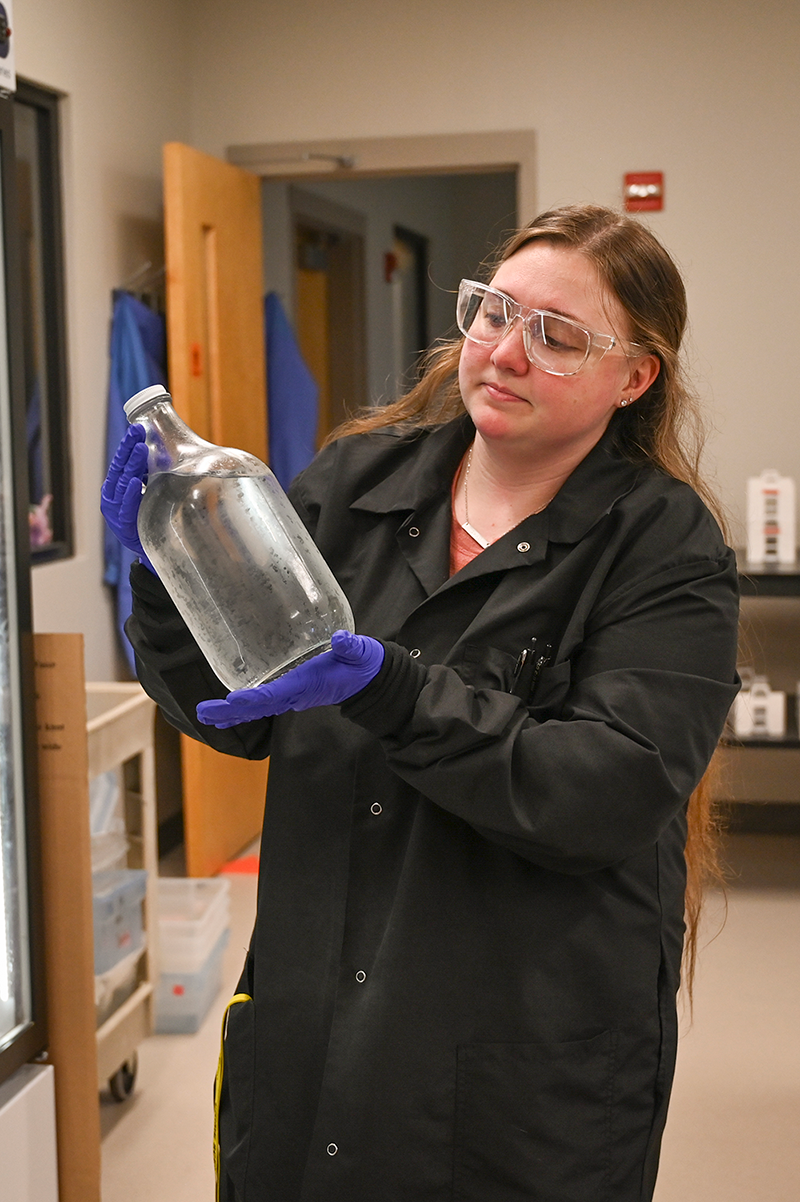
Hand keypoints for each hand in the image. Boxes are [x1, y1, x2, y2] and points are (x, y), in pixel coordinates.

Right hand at [100, 424, 154, 571]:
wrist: (153, 551)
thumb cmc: (151, 517)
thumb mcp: (152, 492)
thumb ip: (154, 474)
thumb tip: (168, 447)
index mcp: (118, 487)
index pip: (122, 461)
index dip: (129, 445)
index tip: (138, 428)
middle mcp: (112, 497)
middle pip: (120, 468)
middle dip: (128, 448)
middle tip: (138, 431)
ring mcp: (115, 511)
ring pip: (122, 484)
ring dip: (131, 465)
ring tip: (140, 449)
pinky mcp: (123, 525)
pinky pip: (126, 508)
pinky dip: (130, 494)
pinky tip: (136, 482)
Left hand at [196, 630, 384, 727]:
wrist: (369, 680)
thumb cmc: (362, 664)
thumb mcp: (360, 653)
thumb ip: (351, 647)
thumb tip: (341, 639)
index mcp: (307, 685)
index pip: (275, 695)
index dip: (252, 699)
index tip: (231, 700)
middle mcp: (296, 694)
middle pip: (257, 707)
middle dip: (230, 711)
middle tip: (203, 712)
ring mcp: (292, 695)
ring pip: (257, 708)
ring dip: (231, 712)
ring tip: (206, 713)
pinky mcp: (292, 691)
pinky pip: (264, 702)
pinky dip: (244, 706)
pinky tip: (228, 705)